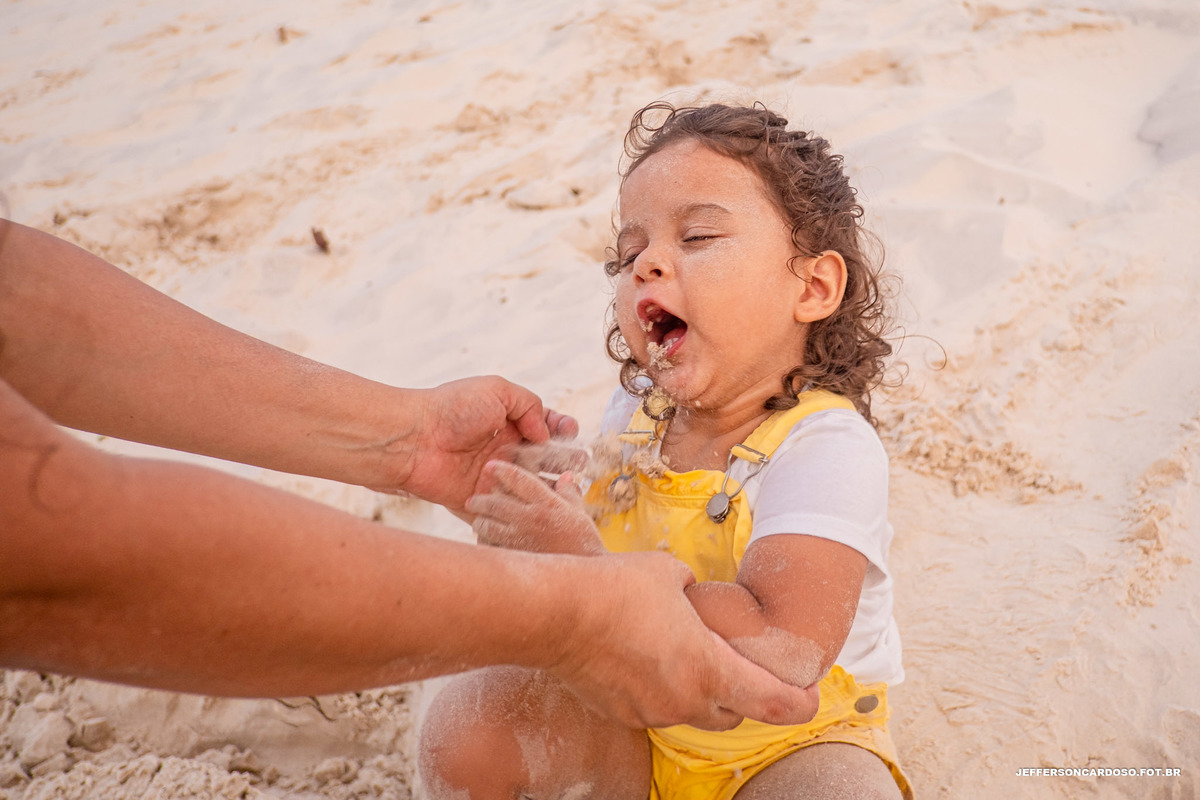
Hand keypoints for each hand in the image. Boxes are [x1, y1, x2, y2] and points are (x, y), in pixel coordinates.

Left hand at [384, 376, 577, 511]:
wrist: (416, 439)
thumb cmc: (453, 409)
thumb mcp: (497, 390)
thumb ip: (529, 404)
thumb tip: (544, 433)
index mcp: (509, 422)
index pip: (544, 426)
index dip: (561, 429)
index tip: (569, 430)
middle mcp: (505, 450)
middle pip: (544, 458)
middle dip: (565, 459)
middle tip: (579, 463)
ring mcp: (495, 477)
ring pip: (532, 485)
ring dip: (552, 486)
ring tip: (569, 485)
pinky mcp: (484, 501)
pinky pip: (510, 509)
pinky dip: (529, 510)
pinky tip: (548, 509)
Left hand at [467, 460, 603, 554]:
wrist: (583, 578)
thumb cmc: (584, 544)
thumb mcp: (580, 514)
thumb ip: (570, 493)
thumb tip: (565, 477)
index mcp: (547, 503)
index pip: (519, 479)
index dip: (502, 470)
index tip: (490, 467)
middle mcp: (530, 519)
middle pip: (495, 503)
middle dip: (480, 500)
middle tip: (472, 501)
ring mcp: (520, 540)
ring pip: (487, 525)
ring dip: (480, 522)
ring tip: (478, 522)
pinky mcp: (514, 558)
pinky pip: (490, 547)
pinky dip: (484, 543)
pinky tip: (484, 542)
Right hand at [551, 551, 821, 729]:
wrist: (556, 613)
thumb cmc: (616, 587)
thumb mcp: (671, 573)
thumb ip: (695, 593)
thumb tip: (693, 593)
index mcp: (708, 669)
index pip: (772, 702)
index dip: (800, 703)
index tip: (811, 696)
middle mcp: (684, 700)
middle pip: (732, 714)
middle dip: (742, 695)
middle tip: (743, 669)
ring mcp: (650, 712)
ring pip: (691, 712)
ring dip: (698, 692)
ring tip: (685, 655)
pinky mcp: (620, 714)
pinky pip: (654, 708)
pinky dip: (660, 690)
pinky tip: (644, 658)